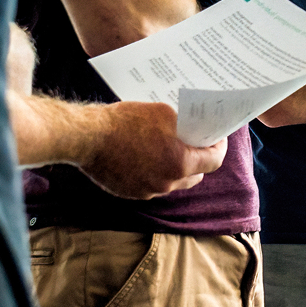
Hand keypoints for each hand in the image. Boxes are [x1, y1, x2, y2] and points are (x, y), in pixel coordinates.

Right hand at [72, 101, 227, 197]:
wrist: (87, 137)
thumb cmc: (125, 122)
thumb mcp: (163, 113)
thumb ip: (184, 125)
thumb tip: (193, 129)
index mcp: (180, 163)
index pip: (214, 161)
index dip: (217, 148)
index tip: (217, 139)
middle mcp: (168, 182)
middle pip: (195, 175)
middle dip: (198, 159)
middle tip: (193, 143)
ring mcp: (149, 191)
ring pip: (173, 181)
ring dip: (175, 168)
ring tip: (168, 149)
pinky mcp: (132, 193)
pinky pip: (152, 185)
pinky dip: (155, 173)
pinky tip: (147, 158)